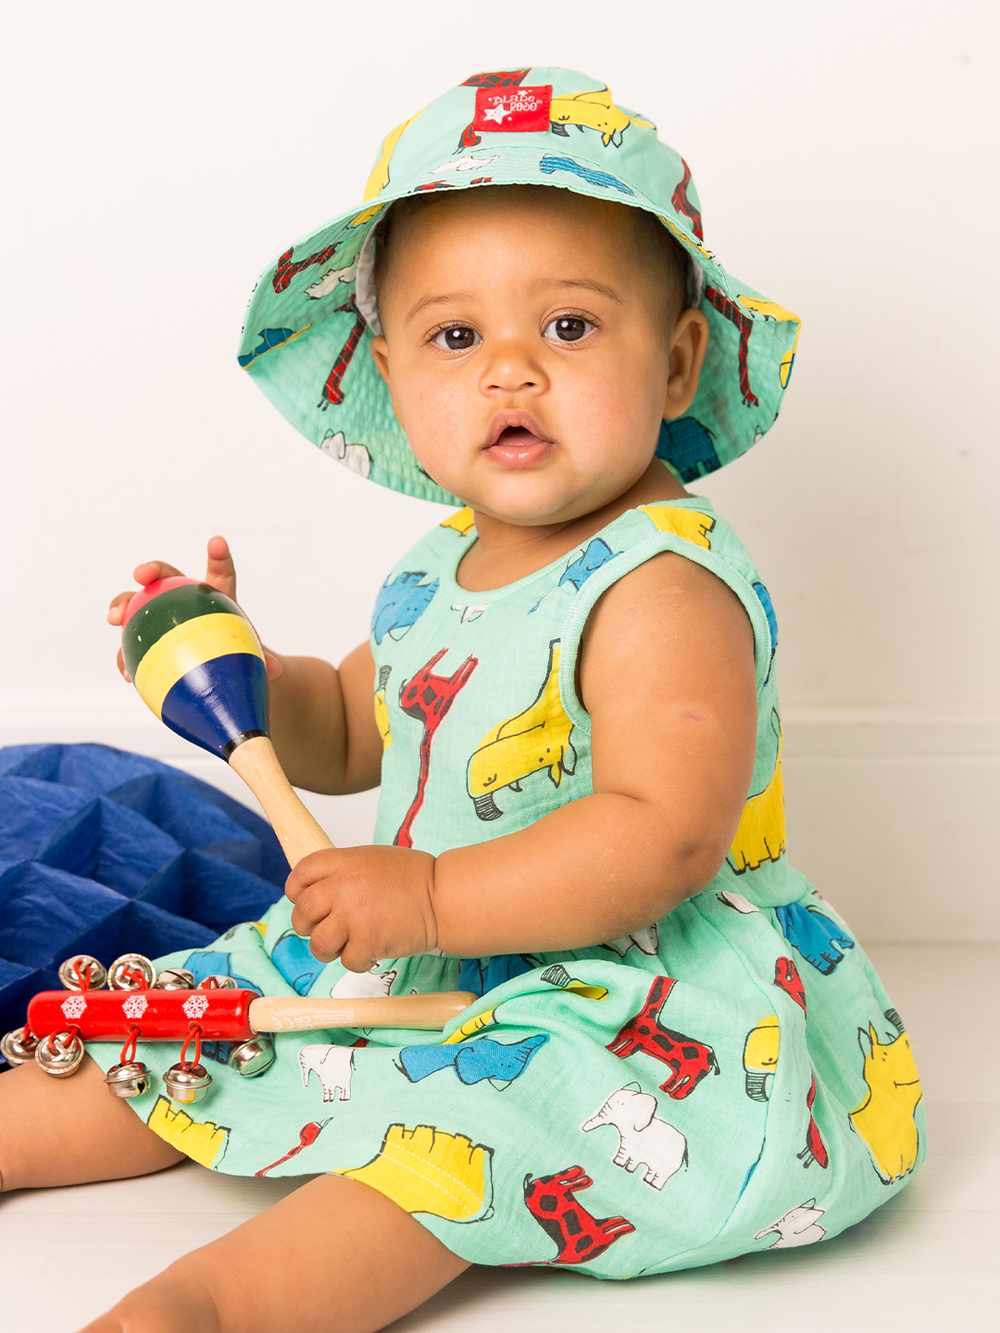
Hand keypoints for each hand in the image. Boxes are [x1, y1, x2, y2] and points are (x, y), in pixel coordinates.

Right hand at [106, 535, 281, 682]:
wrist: (223, 678)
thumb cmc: (240, 659)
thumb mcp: (253, 658)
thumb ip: (262, 661)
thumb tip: (274, 670)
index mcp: (216, 598)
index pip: (220, 573)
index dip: (219, 556)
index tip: (217, 543)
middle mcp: (184, 602)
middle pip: (164, 578)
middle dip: (150, 570)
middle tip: (140, 574)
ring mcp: (160, 622)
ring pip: (136, 606)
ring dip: (121, 607)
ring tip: (115, 618)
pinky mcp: (146, 646)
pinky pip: (130, 648)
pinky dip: (124, 658)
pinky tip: (126, 671)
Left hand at [285, 845, 438, 971]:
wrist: (444, 897)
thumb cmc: (415, 880)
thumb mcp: (373, 861)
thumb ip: (344, 873)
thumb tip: (319, 894)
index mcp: (345, 861)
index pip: (302, 872)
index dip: (296, 890)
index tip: (301, 901)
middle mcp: (344, 886)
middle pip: (303, 912)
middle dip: (307, 926)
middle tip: (323, 930)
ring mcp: (354, 915)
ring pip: (319, 943)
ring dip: (329, 949)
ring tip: (347, 945)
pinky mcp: (367, 941)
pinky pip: (346, 961)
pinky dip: (358, 961)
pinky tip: (372, 951)